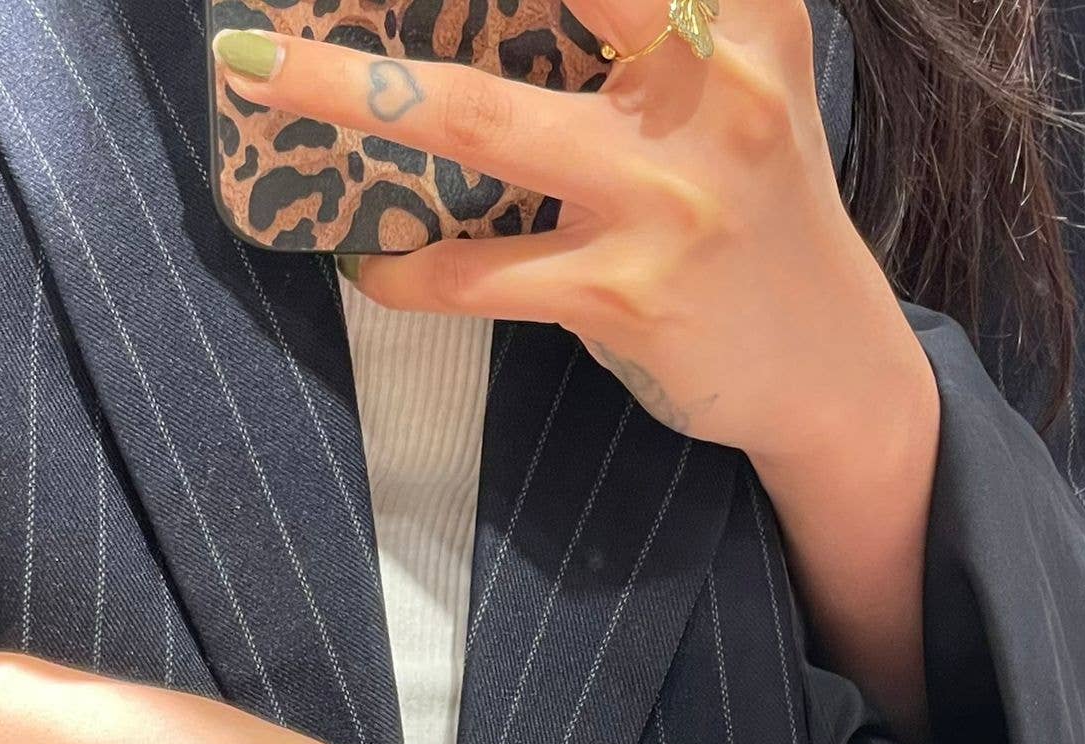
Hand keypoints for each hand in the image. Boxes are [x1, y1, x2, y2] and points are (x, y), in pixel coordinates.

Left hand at [211, 5, 941, 743]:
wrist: (830, 366)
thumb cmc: (758, 208)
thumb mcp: (736, 87)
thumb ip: (651, 28)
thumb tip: (487, 13)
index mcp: (738, 10)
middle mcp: (707, 84)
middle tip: (277, 6)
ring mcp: (661, 194)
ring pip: (475, 122)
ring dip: (350, 91)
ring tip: (254, 70)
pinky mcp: (623, 295)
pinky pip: (476, 276)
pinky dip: (403, 270)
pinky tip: (367, 258)